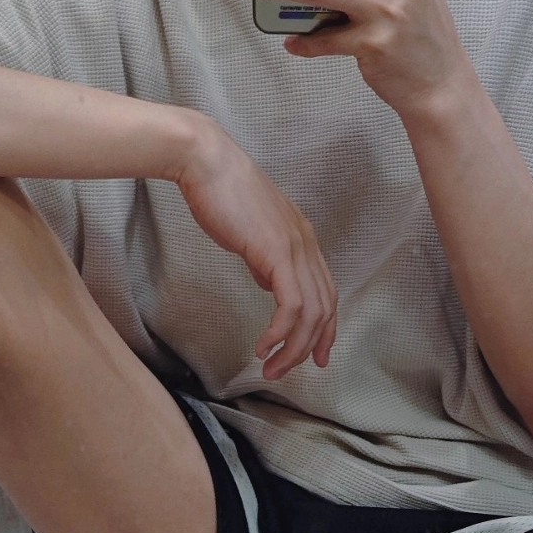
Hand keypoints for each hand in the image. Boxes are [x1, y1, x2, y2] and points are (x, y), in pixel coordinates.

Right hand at [175, 118, 337, 378]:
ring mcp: (295, 247)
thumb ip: (265, 257)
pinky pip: (290, 306)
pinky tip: (263, 347)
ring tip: (271, 368)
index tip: (315, 354)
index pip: (326, 291)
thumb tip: (268, 281)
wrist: (206, 162)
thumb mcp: (250, 231)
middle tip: (290, 371)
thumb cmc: (220, 191)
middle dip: (310, 346)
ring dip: (291, 348)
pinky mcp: (277, 252)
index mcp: (302, 238)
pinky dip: (279, 333)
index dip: (324, 328)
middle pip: (324, 307)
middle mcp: (306, 243)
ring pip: (309, 313)